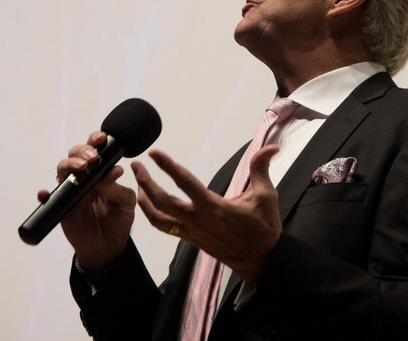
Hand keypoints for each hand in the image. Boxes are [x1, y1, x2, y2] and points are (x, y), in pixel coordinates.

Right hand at [37, 131, 136, 269]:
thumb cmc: (119, 220)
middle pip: (76, 155)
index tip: (101, 138)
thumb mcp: (126, 203)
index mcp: (101, 172)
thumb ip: (118, 188)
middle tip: (92, 159)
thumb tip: (114, 170)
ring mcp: (72, 191)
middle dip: (82, 151)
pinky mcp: (62, 207)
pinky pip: (49, 198)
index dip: (95, 140)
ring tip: (80, 169)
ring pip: (62, 170)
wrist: (109, 246)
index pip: (96, 150)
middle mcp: (85, 178)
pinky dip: (45, 194)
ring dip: (68, 165)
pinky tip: (45, 193)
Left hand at [132, 145, 281, 281]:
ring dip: (144, 200)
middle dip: (145, 182)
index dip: (169, 167)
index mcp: (214, 207)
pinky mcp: (190, 239)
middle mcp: (198, 220)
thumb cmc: (262, 228)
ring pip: (158, 217)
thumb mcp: (266, 195)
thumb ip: (261, 168)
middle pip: (162, 201)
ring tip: (138, 183)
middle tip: (137, 165)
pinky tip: (150, 203)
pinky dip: (152, 215)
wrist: (259, 259)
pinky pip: (165, 227)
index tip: (155, 153)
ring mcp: (192, 231)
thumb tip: (271, 147)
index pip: (186, 183)